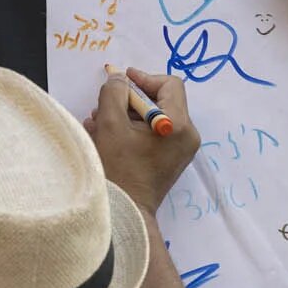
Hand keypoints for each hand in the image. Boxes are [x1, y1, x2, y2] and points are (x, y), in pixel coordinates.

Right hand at [84, 67, 197, 214]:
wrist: (128, 208)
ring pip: (155, 117)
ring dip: (126, 114)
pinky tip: (108, 134)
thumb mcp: (110, 123)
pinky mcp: (172, 158)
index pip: (170, 85)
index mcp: (179, 125)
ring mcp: (182, 148)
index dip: (144, 78)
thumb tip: (120, 79)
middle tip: (104, 105)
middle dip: (130, 99)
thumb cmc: (119, 168)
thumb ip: (114, 92)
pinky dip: (133, 128)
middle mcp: (188, 135)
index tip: (122, 80)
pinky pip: (155, 133)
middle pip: (161, 100)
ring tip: (99, 121)